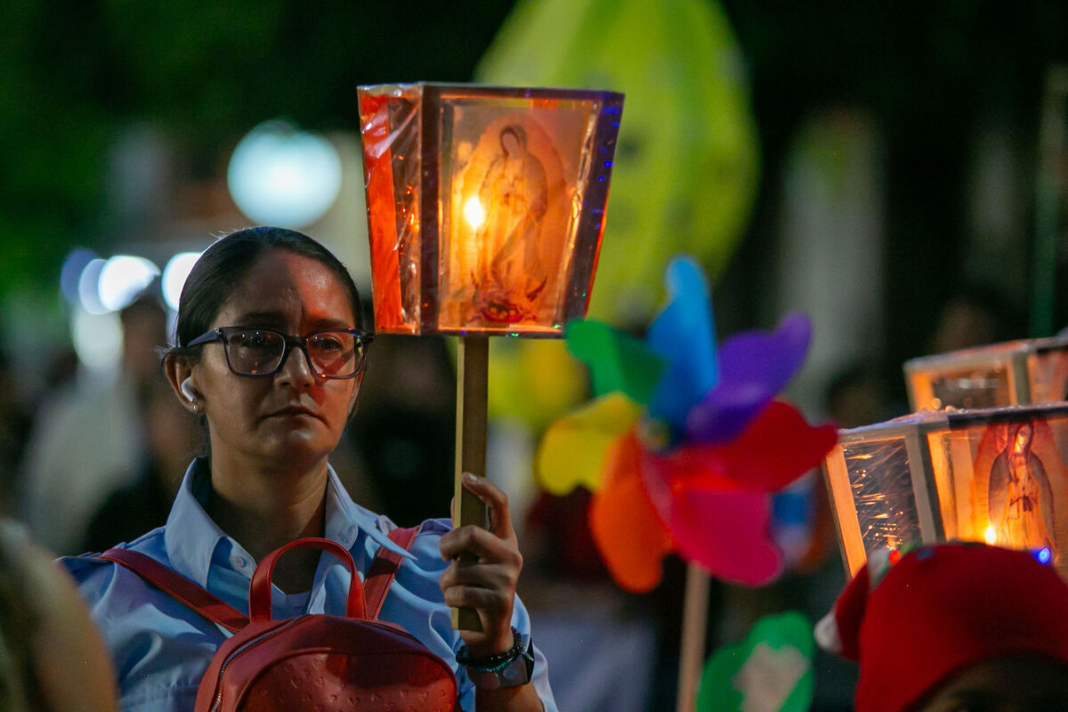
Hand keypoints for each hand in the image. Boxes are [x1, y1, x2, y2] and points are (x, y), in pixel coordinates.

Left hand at [438, 472, 522, 657]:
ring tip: (457, 590)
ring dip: (447, 582)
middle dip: (447, 546)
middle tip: (445, 556)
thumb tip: (456, 498)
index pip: (500, 505)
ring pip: (458, 569)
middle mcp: (511, 555)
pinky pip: (458, 593)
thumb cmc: (478, 587)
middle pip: (470, 534)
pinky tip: (461, 605)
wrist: (490, 632)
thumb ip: (466, 531)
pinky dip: (450, 599)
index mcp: (505, 539)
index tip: (465, 476)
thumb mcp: (473, 557)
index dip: (483, 487)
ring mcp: (507, 579)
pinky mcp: (499, 602)